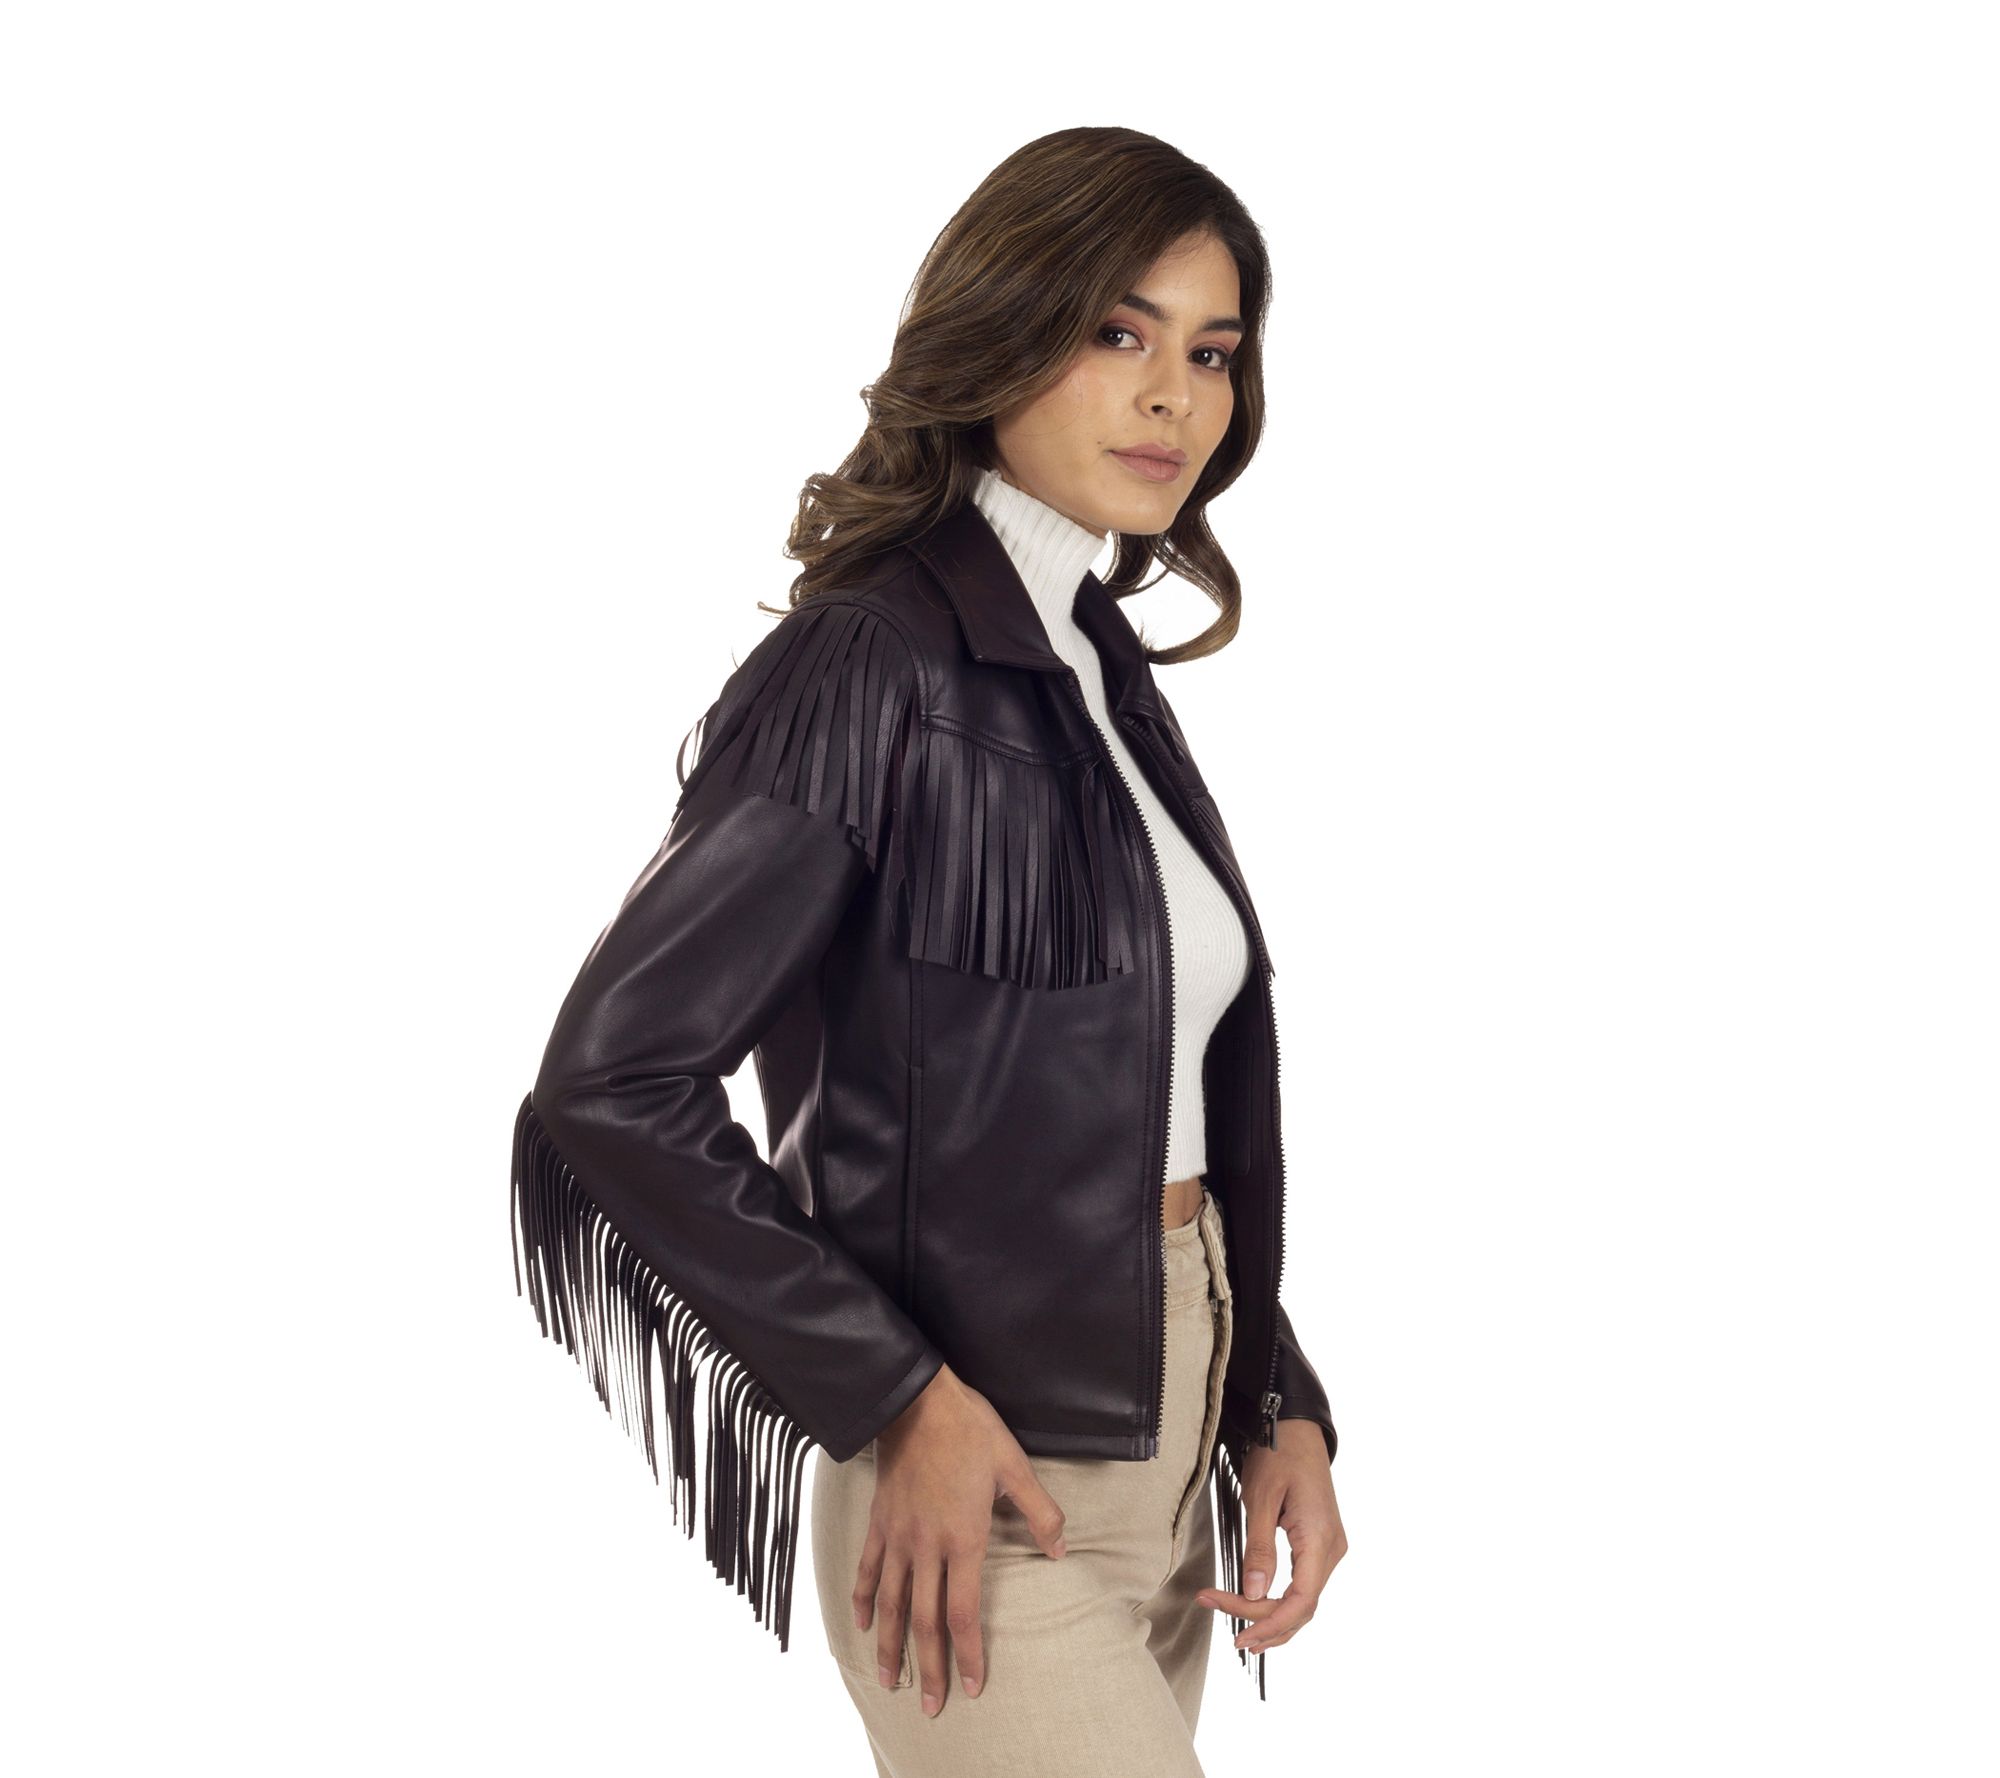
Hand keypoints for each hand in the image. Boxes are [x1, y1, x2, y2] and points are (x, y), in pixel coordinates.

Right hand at [853, 1362, 1068, 1717]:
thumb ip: (1040, 1513)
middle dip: (929, 1667)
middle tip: (931, 1706)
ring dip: (889, 1646)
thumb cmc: (969, 1430)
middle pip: (923, 1621)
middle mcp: (926, 1546)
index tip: (971, 1687)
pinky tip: (862, 1623)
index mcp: (962, 1538)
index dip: (968, 1654)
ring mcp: (897, 1535)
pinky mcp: (879, 1520)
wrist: (916, 1400)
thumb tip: (1060, 1550)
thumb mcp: (1015, 1465)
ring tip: (890, 1680)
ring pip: (890, 1603)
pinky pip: (867, 1567)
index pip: (963, 1613)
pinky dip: (863, 1598)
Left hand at [1196, 1417, 1345, 1654]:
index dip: (1270, 1623)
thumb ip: (1260, 1548)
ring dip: (1272, 1619)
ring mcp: (1328, 1549)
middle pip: (1301, 1606)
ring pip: (1304, 1601)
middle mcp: (1331, 1550)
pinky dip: (1281, 1604)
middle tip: (1219, 1616)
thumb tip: (1254, 1593)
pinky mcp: (1320, 1545)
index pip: (1301, 1601)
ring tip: (1238, 1632)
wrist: (1296, 1429)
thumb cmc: (1278, 1455)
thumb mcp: (1262, 1498)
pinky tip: (1259, 1612)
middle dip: (1262, 1621)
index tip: (1238, 1633)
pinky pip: (1303, 1586)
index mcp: (1320, 1539)